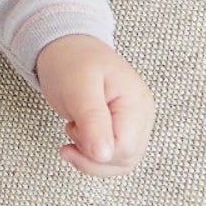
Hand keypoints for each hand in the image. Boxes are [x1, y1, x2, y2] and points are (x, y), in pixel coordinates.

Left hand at [35, 33, 155, 177]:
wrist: (64, 44)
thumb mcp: (77, 87)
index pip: (125, 149)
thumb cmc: (70, 60)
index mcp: (136, 103)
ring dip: (91, 158)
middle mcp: (141, 115)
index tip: (70, 133)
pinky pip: (113, 152)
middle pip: (126, 159)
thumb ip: (92, 120)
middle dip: (93, 157)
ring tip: (70, 134)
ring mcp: (133, 121)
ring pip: (120, 161)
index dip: (97, 152)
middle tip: (67, 134)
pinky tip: (76, 139)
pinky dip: (93, 154)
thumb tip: (104, 155)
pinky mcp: (121, 125)